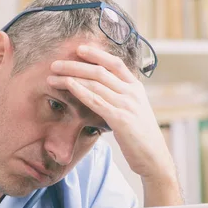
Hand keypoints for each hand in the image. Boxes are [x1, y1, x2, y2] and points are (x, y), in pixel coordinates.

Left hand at [47, 44, 176, 184]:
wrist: (154, 158)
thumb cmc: (140, 137)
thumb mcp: (133, 111)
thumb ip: (120, 98)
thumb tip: (100, 91)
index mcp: (136, 88)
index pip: (115, 63)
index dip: (96, 54)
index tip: (79, 49)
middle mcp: (132, 92)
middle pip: (100, 71)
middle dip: (75, 65)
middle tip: (55, 64)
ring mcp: (127, 105)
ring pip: (95, 84)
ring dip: (71, 77)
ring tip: (53, 76)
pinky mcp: (121, 119)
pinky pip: (96, 101)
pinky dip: (80, 91)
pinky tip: (68, 85)